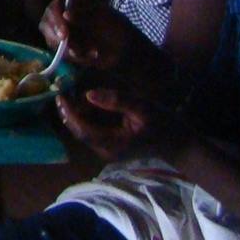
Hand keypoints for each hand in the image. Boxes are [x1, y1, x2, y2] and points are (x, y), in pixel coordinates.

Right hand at [41, 0, 138, 70]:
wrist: (124, 46)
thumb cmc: (114, 25)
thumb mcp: (101, 17)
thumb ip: (83, 15)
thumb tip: (65, 15)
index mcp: (68, 1)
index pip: (52, 9)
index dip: (56, 22)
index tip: (64, 35)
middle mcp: (60, 14)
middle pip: (47, 26)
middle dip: (61, 41)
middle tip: (76, 51)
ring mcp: (60, 31)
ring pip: (52, 41)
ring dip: (71, 50)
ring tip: (93, 52)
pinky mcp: (64, 46)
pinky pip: (61, 54)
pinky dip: (77, 58)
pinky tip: (93, 55)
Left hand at [57, 85, 184, 161]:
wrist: (179, 143)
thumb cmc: (163, 124)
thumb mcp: (142, 107)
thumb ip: (117, 101)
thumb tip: (89, 94)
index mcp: (114, 145)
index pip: (83, 130)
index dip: (69, 113)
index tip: (60, 94)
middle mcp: (107, 151)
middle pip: (79, 132)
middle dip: (68, 111)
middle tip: (61, 89)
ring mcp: (108, 150)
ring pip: (83, 131)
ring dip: (75, 112)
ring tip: (69, 91)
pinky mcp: (110, 145)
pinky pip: (91, 130)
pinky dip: (84, 116)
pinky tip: (83, 100)